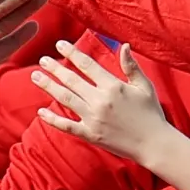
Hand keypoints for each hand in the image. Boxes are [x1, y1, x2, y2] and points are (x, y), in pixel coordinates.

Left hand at [31, 42, 176, 165]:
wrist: (155, 144)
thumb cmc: (151, 114)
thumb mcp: (145, 87)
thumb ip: (131, 66)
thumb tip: (123, 45)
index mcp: (113, 86)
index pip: (87, 65)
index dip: (72, 53)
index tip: (59, 45)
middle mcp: (100, 100)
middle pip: (72, 80)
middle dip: (55, 68)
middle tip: (42, 60)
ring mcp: (93, 118)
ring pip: (65, 98)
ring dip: (48, 86)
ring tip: (35, 76)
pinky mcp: (90, 134)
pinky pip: (66, 125)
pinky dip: (52, 119)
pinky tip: (40, 111)